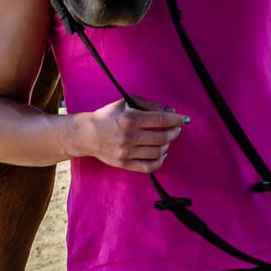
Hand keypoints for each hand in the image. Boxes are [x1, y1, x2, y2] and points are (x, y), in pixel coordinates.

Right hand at [74, 97, 188, 172]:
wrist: (86, 134)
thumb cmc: (109, 116)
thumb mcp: (127, 103)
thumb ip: (150, 105)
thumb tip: (171, 111)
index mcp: (129, 119)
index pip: (161, 120)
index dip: (176, 120)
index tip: (184, 119)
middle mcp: (128, 137)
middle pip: (162, 137)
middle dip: (174, 132)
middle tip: (176, 129)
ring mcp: (125, 152)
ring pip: (158, 152)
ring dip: (167, 145)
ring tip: (167, 139)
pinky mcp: (123, 164)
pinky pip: (148, 167)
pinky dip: (160, 160)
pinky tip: (161, 153)